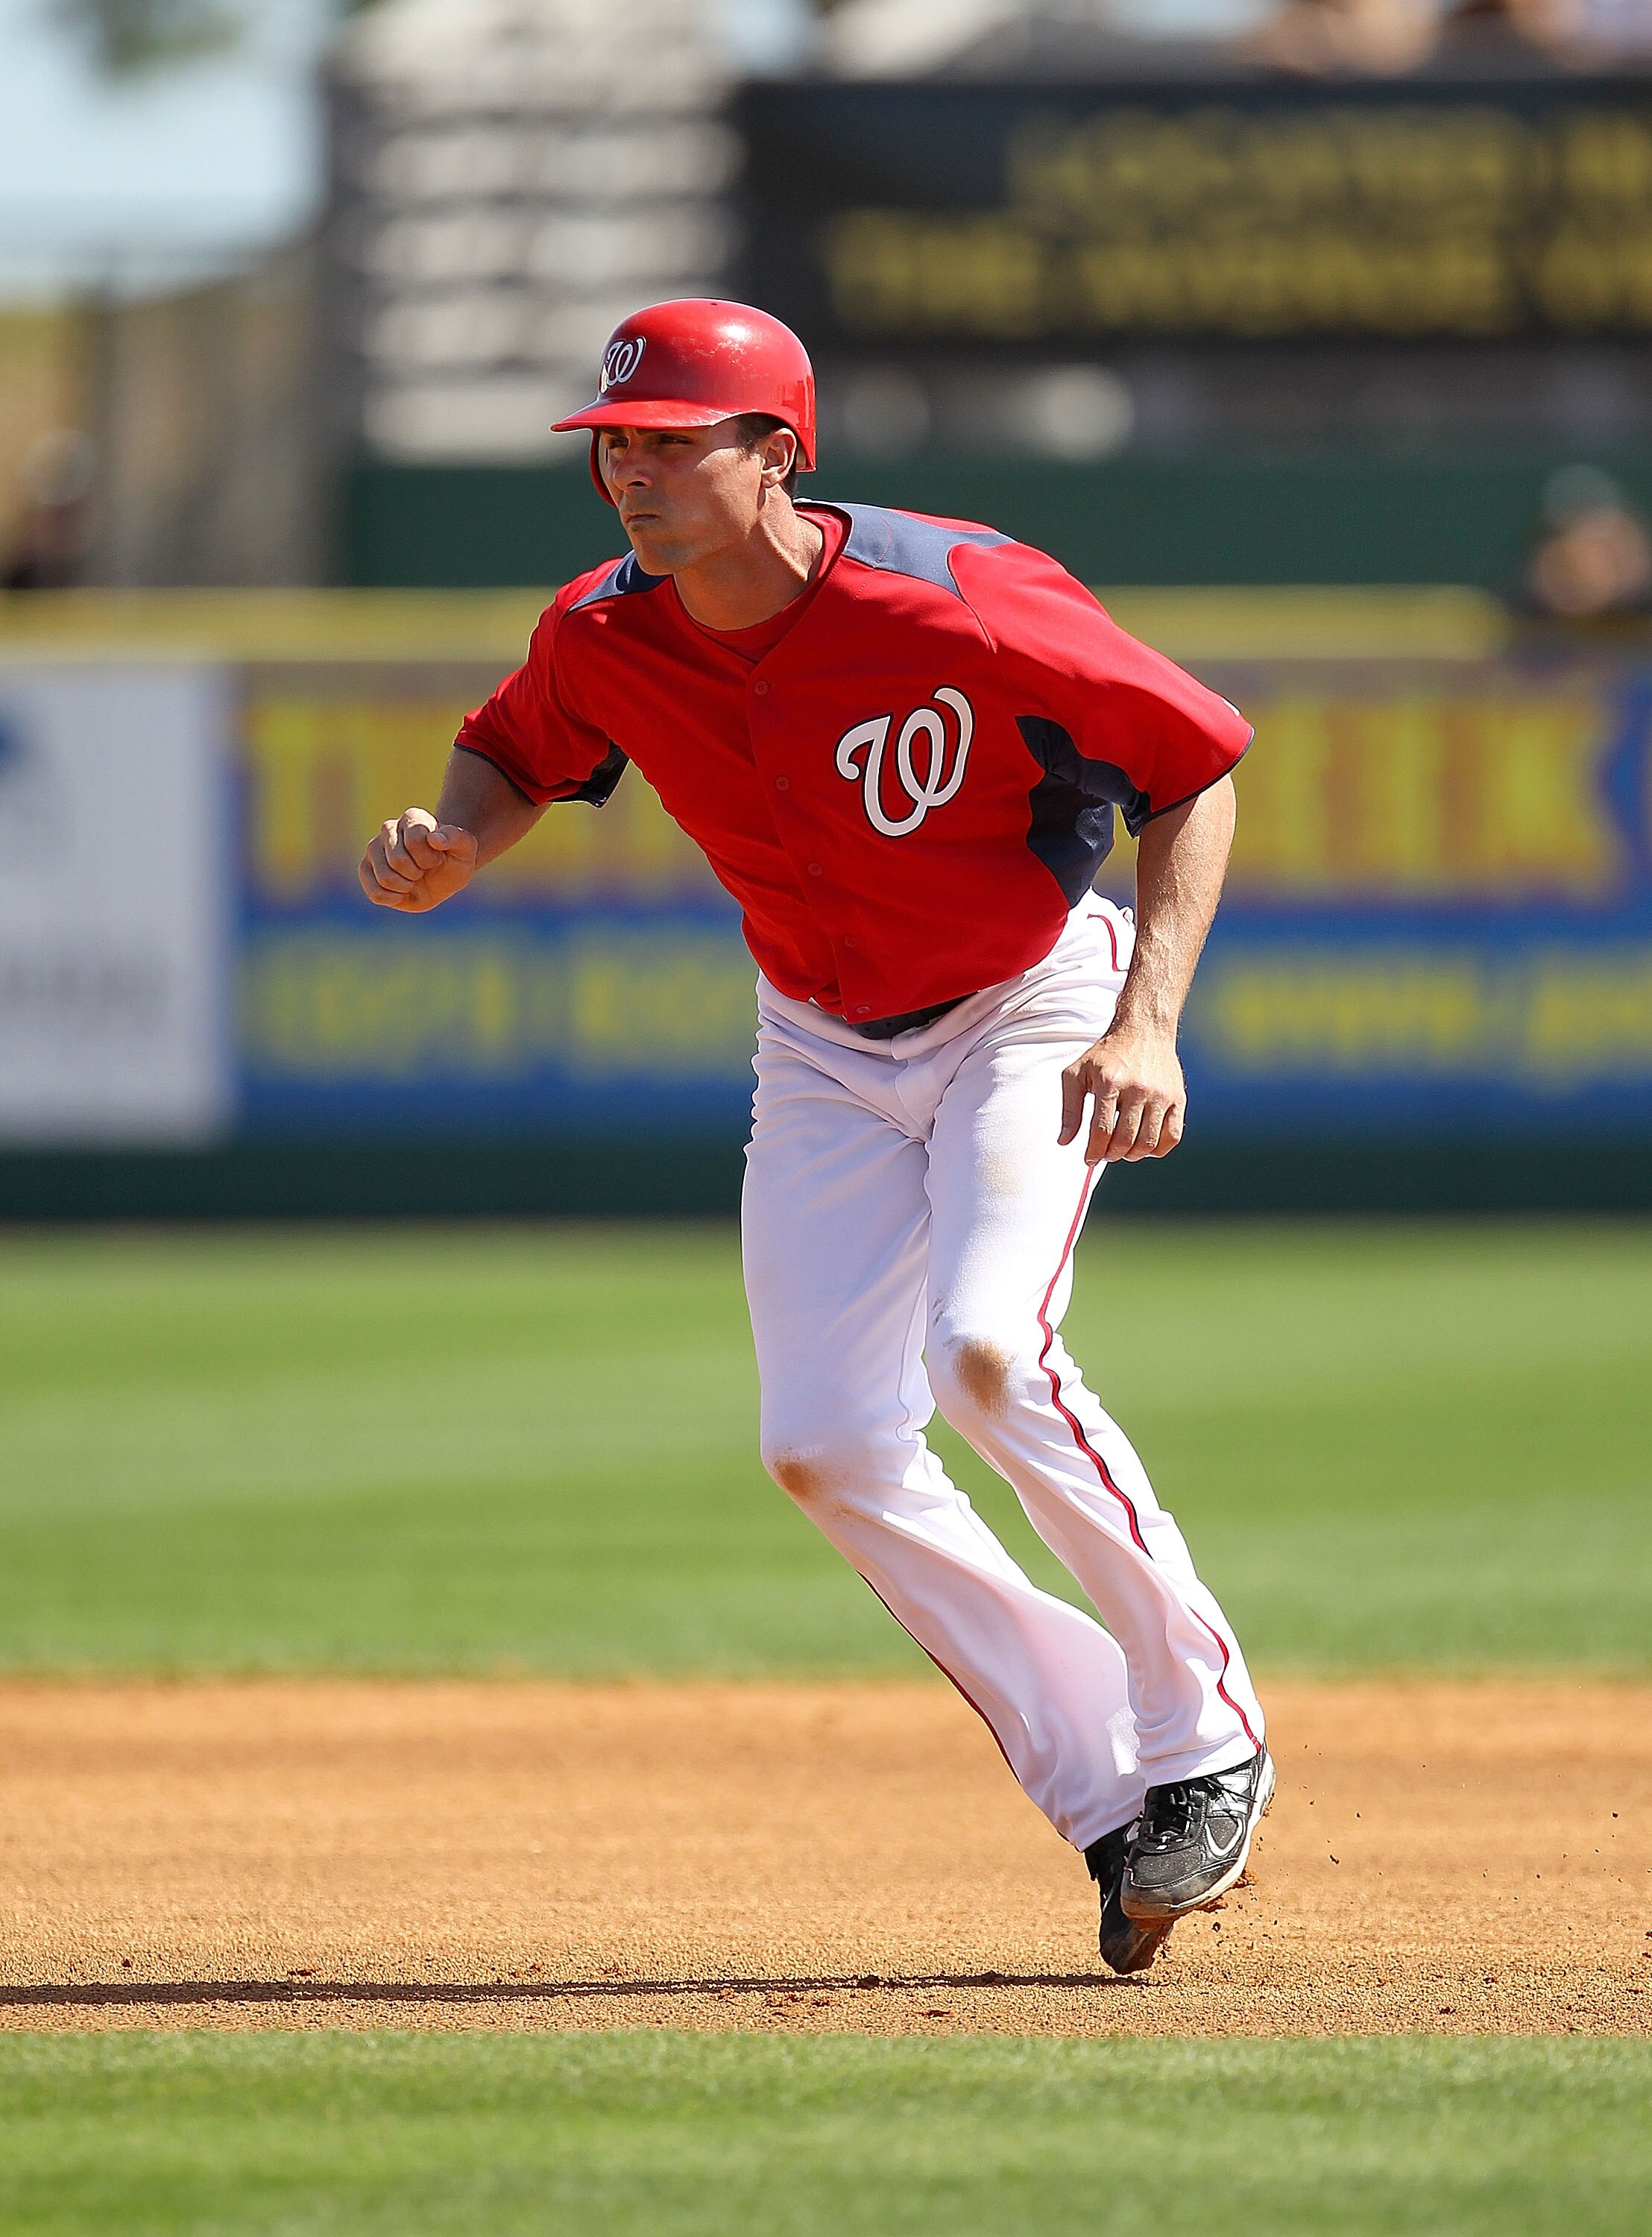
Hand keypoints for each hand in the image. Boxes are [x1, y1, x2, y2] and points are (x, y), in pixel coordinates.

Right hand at [358, 809, 478, 912]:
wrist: (442, 879)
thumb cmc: (454, 861)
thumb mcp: (466, 850)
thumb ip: (457, 839)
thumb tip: (435, 839)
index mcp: (412, 817)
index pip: (414, 841)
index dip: (429, 858)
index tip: (437, 859)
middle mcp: (388, 828)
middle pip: (397, 861)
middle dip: (417, 873)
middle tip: (423, 870)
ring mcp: (373, 848)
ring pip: (385, 877)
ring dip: (406, 886)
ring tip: (413, 880)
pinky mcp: (365, 869)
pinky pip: (375, 892)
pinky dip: (393, 899)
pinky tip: (402, 892)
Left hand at [1059, 1027, 1185, 1164]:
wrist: (1144, 1030)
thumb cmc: (1107, 1054)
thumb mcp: (1078, 1073)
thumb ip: (1069, 1108)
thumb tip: (1064, 1141)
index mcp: (1110, 1082)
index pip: (1101, 1130)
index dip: (1094, 1152)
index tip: (1089, 1160)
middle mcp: (1138, 1088)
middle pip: (1125, 1140)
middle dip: (1111, 1155)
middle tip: (1105, 1154)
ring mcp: (1161, 1094)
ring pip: (1148, 1142)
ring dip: (1132, 1155)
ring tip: (1123, 1151)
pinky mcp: (1178, 1098)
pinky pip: (1172, 1137)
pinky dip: (1157, 1150)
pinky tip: (1144, 1146)